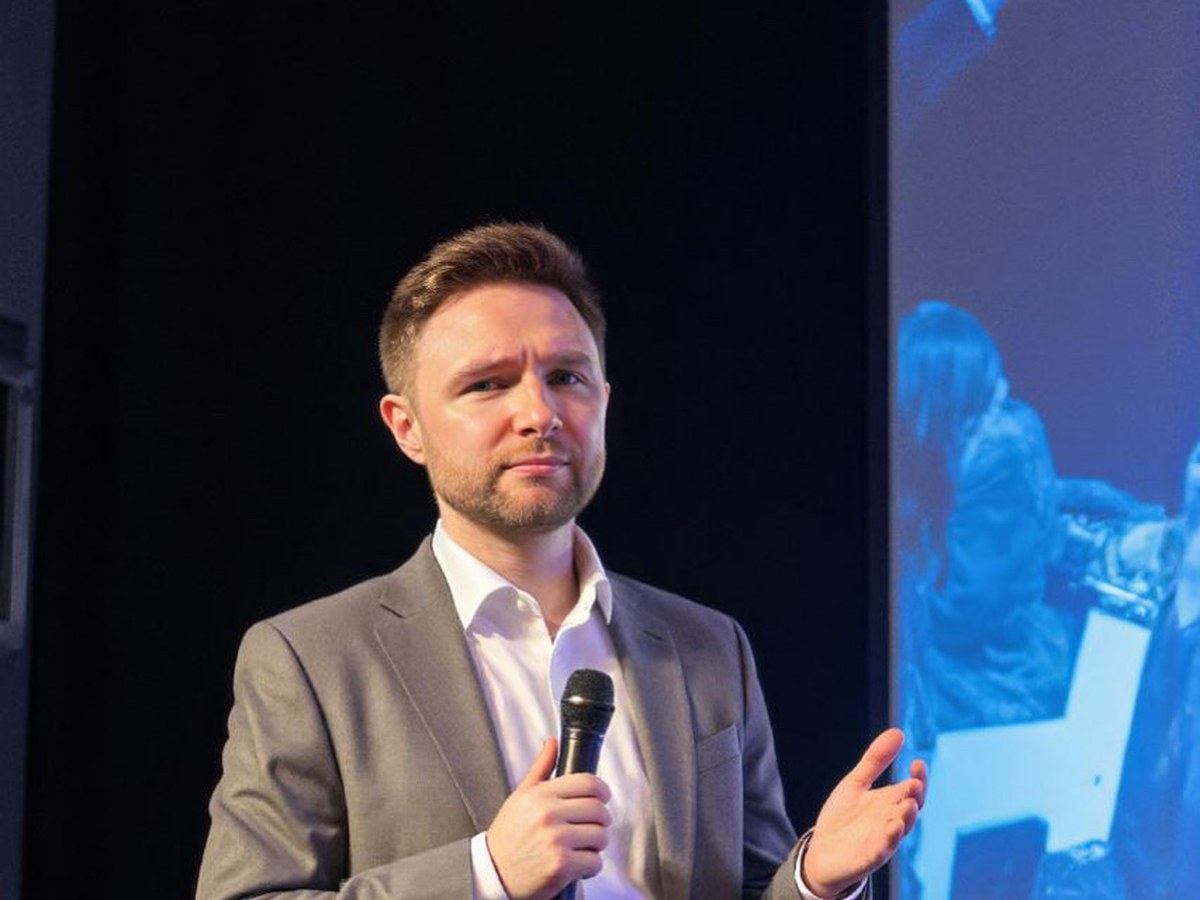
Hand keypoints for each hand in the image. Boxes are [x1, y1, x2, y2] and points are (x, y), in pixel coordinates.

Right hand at [485, 737, 611, 899]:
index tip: (602, 798)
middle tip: (592, 827)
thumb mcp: (520, 797)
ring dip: (596, 844)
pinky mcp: (562, 865)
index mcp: (540, 795)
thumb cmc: (508, 837)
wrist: (492, 875)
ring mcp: (556, 840)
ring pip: (601, 836)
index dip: (602, 790)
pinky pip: (595, 861)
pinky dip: (591, 866)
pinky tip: (576, 865)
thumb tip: (552, 742)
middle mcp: (548, 815)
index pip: (588, 783)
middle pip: (599, 809)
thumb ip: (540, 769)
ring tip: (582, 846)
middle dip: (601, 820)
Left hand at [802, 728, 926, 898]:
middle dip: (914, 797)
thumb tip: (898, 731)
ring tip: (908, 804)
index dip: (918, 778)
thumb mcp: (856, 783)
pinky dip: (887, 842)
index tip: (917, 762)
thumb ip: (876, 760)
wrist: (821, 852)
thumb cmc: (843, 817)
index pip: (912, 790)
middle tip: (915, 784)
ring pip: (899, 831)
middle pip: (910, 809)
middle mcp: (890, 822)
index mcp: (890, 804)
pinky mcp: (867, 858)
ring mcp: (881, 841)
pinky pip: (881, 852)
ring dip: (905, 819)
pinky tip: (891, 830)